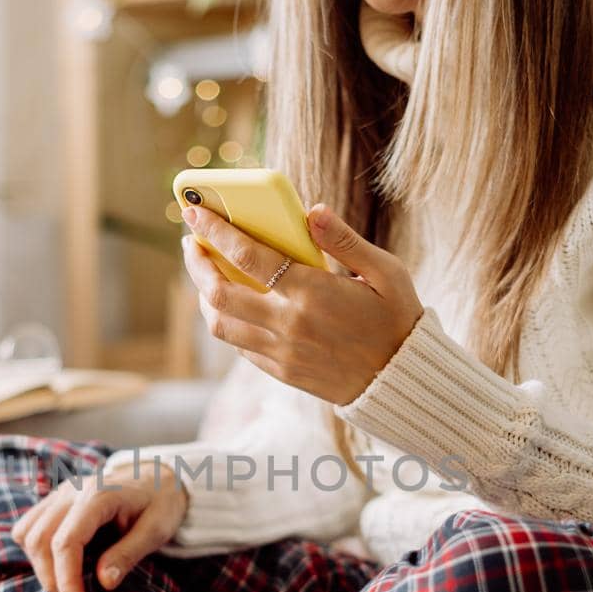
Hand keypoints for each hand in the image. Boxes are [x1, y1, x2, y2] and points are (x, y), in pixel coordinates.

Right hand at [10, 467, 187, 591]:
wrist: (156, 478)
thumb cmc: (160, 504)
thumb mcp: (156, 530)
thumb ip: (128, 554)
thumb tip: (103, 583)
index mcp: (98, 495)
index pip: (66, 542)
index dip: (67, 579)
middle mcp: (72, 491)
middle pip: (40, 539)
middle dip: (52, 579)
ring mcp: (59, 493)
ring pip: (28, 534)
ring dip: (40, 567)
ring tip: (68, 584)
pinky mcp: (53, 500)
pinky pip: (27, 527)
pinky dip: (35, 552)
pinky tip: (60, 564)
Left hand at [181, 203, 422, 403]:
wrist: (402, 380)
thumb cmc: (396, 318)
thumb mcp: (385, 272)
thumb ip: (344, 240)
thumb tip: (311, 211)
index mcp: (314, 293)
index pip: (249, 257)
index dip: (216, 232)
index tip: (195, 214)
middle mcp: (291, 325)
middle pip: (220, 294)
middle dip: (197, 265)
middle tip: (190, 244)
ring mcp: (283, 352)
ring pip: (221, 325)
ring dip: (204, 296)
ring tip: (205, 274)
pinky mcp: (282, 372)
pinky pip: (239, 346)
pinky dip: (227, 322)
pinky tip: (230, 304)